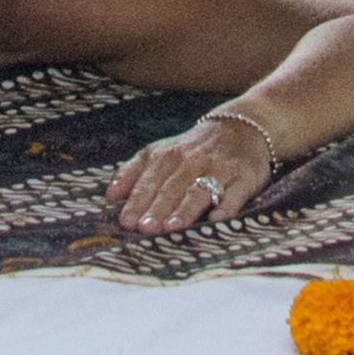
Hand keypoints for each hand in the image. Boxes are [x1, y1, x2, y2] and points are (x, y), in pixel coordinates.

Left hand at [108, 100, 281, 237]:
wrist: (242, 125)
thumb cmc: (193, 148)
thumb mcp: (160, 152)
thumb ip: (133, 172)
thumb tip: (109, 197)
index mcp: (168, 155)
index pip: (149, 180)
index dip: (137, 201)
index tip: (126, 222)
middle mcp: (192, 160)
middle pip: (171, 187)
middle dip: (157, 208)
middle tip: (144, 229)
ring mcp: (220, 168)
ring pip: (199, 190)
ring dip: (185, 209)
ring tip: (172, 227)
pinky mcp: (244, 177)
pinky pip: (235, 194)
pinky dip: (226, 207)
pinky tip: (216, 220)